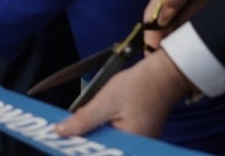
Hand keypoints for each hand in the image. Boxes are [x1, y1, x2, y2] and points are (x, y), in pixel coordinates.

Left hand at [54, 48, 195, 140]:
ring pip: (107, 144)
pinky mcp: (137, 138)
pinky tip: (89, 124)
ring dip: (90, 136)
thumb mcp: (105, 101)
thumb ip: (84, 120)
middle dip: (83, 140)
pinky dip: (100, 131)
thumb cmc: (141, 86)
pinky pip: (114, 139)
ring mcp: (138, 145)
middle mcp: (136, 149)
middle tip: (64, 130)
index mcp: (131, 144)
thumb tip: (62, 131)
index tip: (61, 138)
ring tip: (74, 127)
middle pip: (103, 149)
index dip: (78, 145)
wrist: (163, 76)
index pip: (100, 151)